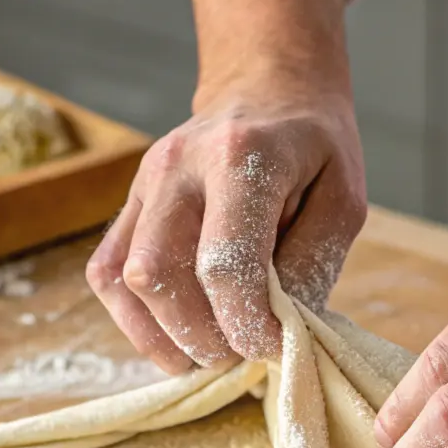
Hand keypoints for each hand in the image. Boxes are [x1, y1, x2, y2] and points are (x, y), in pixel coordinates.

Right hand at [86, 81, 365, 372]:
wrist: (269, 91)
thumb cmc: (314, 150)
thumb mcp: (341, 202)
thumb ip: (311, 265)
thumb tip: (277, 331)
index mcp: (241, 158)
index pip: (224, 264)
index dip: (245, 324)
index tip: (271, 348)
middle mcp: (179, 166)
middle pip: (159, 274)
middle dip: (200, 337)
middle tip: (241, 356)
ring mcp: (144, 181)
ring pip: (124, 279)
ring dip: (163, 336)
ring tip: (210, 354)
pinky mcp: (128, 201)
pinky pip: (106, 272)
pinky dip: (136, 319)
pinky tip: (176, 337)